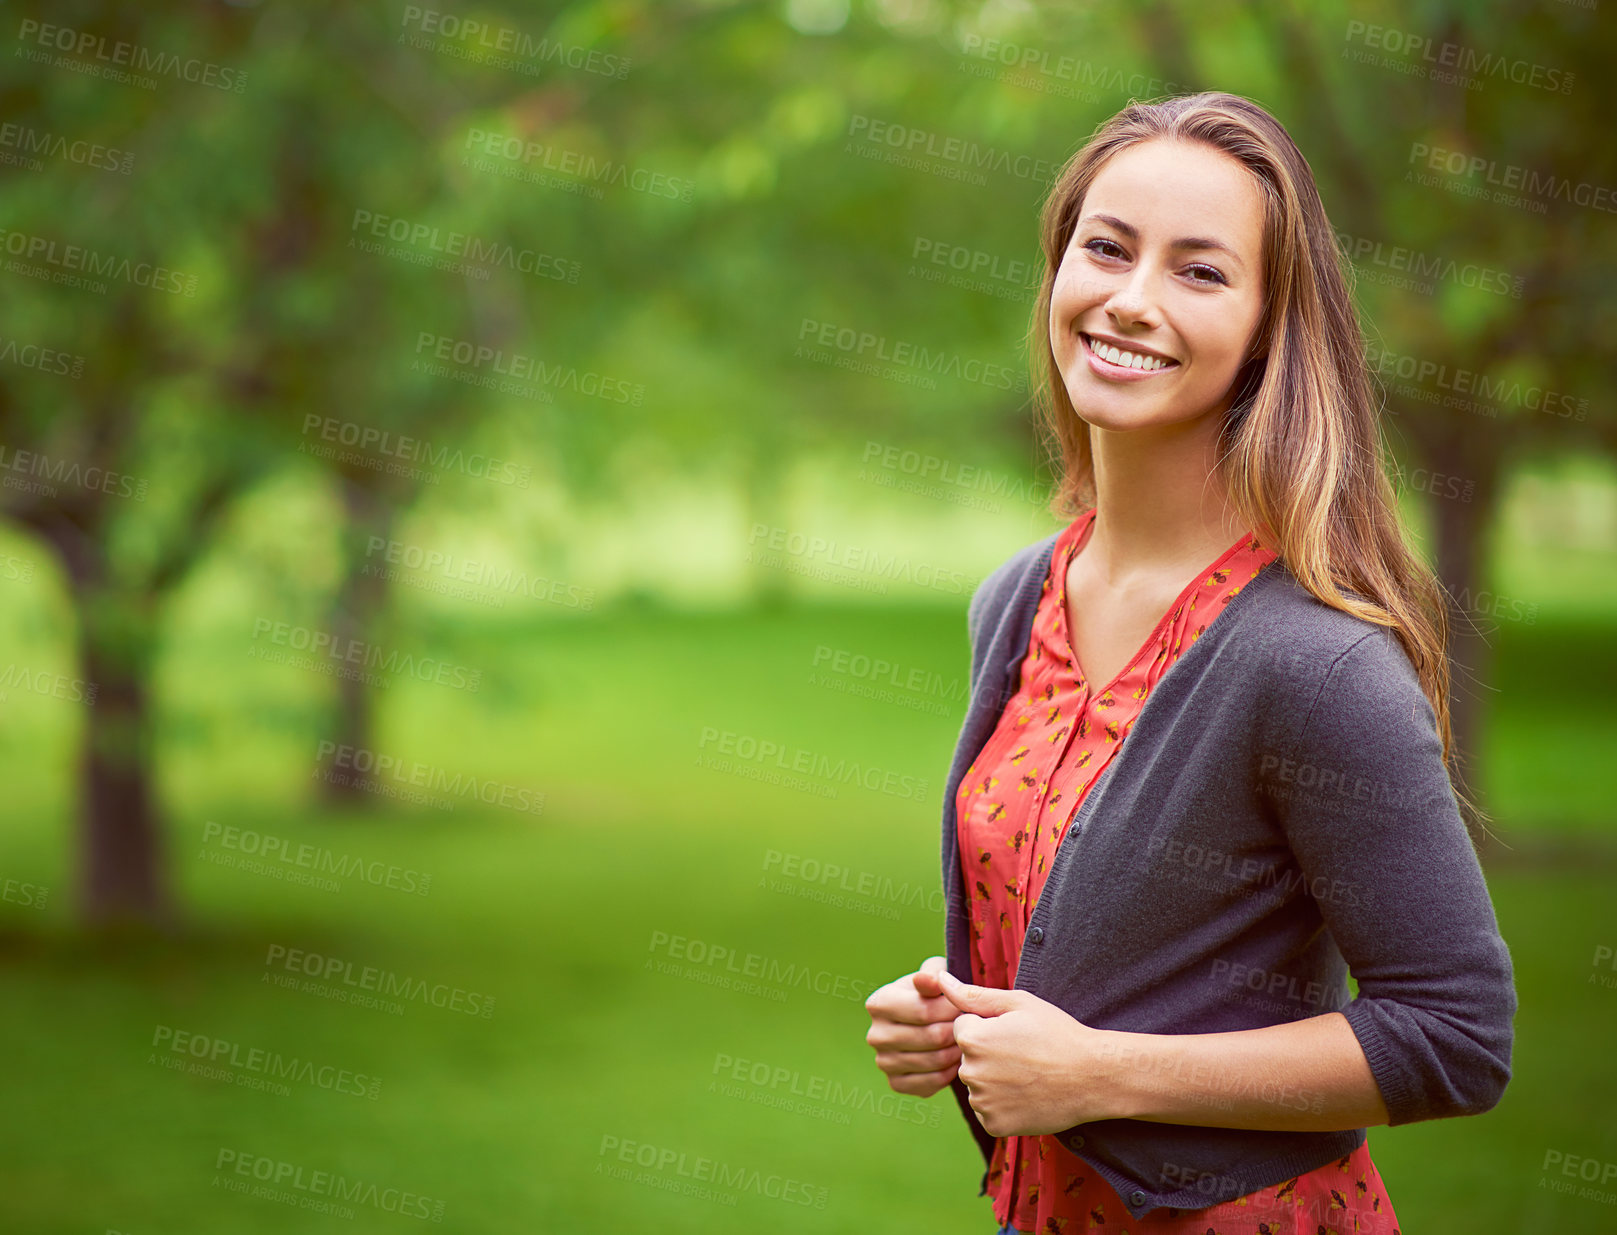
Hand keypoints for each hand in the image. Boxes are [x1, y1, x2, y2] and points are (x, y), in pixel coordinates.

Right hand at [864, 956, 962, 1097]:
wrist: (928, 1021)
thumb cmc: (934, 993)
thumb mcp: (934, 975)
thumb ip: (932, 976)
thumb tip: (926, 980)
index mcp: (879, 1003)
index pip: (924, 1011)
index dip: (953, 1009)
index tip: (966, 1006)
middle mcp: (875, 1034)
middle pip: (932, 1037)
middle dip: (958, 1031)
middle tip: (973, 1026)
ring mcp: (883, 1062)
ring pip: (934, 1061)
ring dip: (958, 1051)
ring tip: (967, 1039)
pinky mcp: (896, 1083)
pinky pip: (932, 1083)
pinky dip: (950, 1073)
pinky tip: (956, 1059)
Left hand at [937, 969, 1114, 1135]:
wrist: (1092, 1077)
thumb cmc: (1056, 1033)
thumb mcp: (1018, 1004)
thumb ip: (973, 994)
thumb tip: (940, 978)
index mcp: (972, 1039)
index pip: (963, 1027)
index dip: (989, 1026)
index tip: (1015, 1032)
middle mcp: (970, 1073)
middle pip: (968, 1058)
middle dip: (988, 1054)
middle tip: (1024, 1054)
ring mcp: (982, 1103)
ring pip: (978, 1085)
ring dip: (994, 1080)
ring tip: (1028, 1074)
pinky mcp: (994, 1126)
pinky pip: (988, 1110)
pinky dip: (1002, 1104)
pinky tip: (1026, 1095)